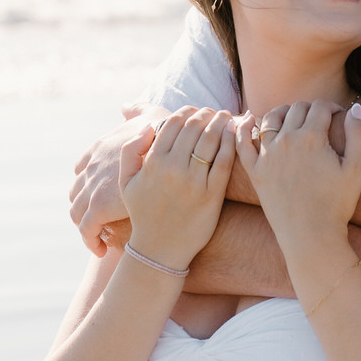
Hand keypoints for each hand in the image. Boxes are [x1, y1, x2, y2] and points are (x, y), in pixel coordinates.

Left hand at [71, 114, 167, 254]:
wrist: (177, 157)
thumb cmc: (170, 134)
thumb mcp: (153, 118)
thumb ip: (138, 112)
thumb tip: (125, 107)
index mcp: (101, 150)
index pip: (82, 169)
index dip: (89, 183)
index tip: (99, 195)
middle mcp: (91, 168)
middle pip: (76, 193)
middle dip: (84, 208)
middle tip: (99, 222)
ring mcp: (92, 188)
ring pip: (77, 213)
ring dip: (87, 227)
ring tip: (101, 238)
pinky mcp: (99, 208)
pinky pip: (87, 230)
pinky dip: (91, 241)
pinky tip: (104, 250)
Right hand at [121, 107, 236, 272]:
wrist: (160, 249)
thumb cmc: (143, 213)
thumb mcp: (127, 183)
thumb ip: (130, 151)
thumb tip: (148, 127)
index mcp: (152, 162)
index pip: (173, 123)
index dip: (186, 111)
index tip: (194, 110)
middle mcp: (173, 169)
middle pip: (194, 127)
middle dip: (206, 113)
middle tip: (213, 111)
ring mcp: (194, 182)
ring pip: (211, 139)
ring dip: (221, 122)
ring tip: (226, 117)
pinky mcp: (212, 194)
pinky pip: (224, 161)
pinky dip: (231, 142)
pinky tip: (234, 134)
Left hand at [236, 101, 360, 246]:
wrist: (311, 236)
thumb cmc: (337, 204)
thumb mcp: (357, 169)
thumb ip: (359, 134)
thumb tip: (355, 108)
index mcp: (311, 137)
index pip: (320, 106)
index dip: (332, 107)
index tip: (338, 116)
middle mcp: (286, 141)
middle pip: (296, 109)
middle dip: (310, 109)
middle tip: (319, 120)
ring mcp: (267, 156)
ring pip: (270, 119)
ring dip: (283, 112)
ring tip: (292, 118)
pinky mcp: (254, 172)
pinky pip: (243, 143)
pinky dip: (244, 127)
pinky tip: (249, 119)